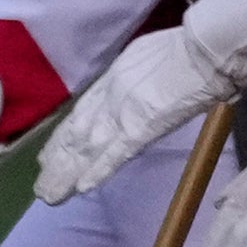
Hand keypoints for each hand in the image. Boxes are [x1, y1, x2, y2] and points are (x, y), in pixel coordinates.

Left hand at [33, 0, 246, 204]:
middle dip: (59, 163)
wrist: (203, 50)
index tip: (48, 158)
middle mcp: (109, 99)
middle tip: (43, 189)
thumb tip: (126, 87)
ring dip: (70, 174)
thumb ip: (129, 78)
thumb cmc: (182, 50)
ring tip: (51, 196)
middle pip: (78, 136)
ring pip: (89, 149)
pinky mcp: (142, 127)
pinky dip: (99, 170)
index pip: (80, 116)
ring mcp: (123, 114)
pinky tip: (83, 188)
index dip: (63, 139)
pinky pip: (117, 153)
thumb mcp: (140, 58)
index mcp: (110, 80)